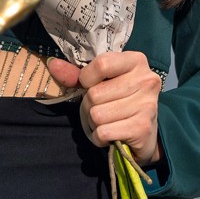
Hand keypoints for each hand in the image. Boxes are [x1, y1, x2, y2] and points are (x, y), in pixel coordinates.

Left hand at [48, 51, 161, 165]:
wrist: (145, 134)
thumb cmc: (119, 101)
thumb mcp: (101, 82)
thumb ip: (77, 74)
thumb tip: (52, 64)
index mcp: (136, 61)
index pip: (102, 64)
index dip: (87, 78)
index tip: (91, 85)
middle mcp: (146, 80)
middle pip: (95, 94)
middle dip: (89, 106)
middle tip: (101, 109)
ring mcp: (147, 105)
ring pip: (96, 115)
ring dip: (93, 124)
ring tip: (106, 122)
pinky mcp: (142, 128)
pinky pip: (102, 132)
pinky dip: (99, 137)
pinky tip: (111, 134)